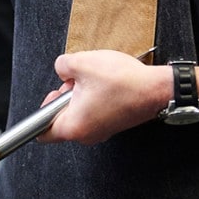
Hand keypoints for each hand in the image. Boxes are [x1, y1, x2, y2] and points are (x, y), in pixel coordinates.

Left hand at [36, 50, 168, 144]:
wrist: (157, 89)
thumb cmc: (123, 82)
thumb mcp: (82, 63)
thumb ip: (62, 65)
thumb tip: (62, 69)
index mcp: (73, 126)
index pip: (42, 132)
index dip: (41, 112)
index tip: (51, 97)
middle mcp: (87, 135)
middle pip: (61, 119)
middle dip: (63, 98)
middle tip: (73, 81)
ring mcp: (101, 131)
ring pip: (78, 114)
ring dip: (80, 96)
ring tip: (91, 80)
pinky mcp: (113, 124)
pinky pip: (93, 113)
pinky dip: (93, 98)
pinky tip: (103, 84)